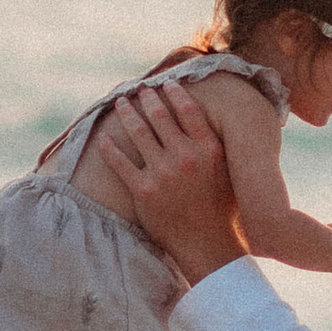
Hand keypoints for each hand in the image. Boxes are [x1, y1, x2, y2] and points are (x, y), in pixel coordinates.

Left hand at [82, 83, 245, 283]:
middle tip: (140, 89)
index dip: (174, 93)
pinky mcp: (143, 191)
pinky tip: (104, 137)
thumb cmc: (222, 209)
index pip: (187, 109)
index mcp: (209, 149)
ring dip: (127, 113)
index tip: (166, 84)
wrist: (208, 245)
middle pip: (159, 116)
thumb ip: (216, 146)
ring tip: (122, 103)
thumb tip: (208, 120)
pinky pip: (120, 162)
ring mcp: (162, 173)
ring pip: (138, 132)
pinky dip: (110, 147)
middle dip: (147, 98)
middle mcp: (186, 157)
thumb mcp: (227, 172)